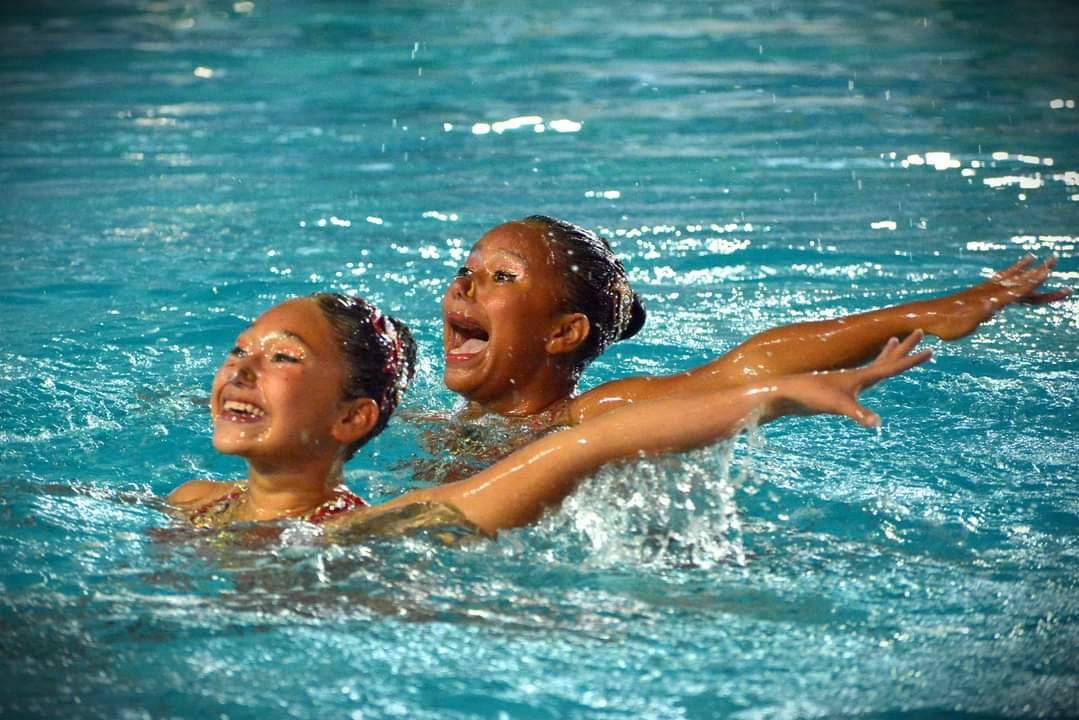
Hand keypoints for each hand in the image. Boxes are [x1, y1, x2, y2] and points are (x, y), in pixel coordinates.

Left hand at [776, 330, 932, 426]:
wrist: (788, 393)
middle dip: (905, 347)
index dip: (912, 359)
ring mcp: (848, 382)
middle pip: (887, 358)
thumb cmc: (812, 396)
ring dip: (888, 353)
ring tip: (895, 341)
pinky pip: (864, 377)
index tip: (932, 350)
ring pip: (875, 364)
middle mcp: (857, 376)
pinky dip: (872, 370)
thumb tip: (877, 423)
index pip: (893, 366)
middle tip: (920, 332)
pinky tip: (869, 375)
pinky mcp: (840, 389)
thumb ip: (858, 413)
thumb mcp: (838, 406)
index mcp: (861, 377)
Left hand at [926, 256, 1071, 339]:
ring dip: (1022, 269)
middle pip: (1018, 281)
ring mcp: (982, 292)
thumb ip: (980, 314)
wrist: (927, 318)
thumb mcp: (965, 324)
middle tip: (1054, 258)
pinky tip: (1009, 274)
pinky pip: (996, 281)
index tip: (1049, 271)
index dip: (1035, 282)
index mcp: (990, 300)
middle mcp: (988, 292)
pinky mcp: (975, 294)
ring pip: (1008, 278)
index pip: (1018, 289)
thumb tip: (992, 305)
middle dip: (1037, 272)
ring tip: (1033, 257)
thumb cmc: (946, 325)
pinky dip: (1007, 275)